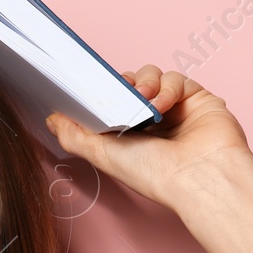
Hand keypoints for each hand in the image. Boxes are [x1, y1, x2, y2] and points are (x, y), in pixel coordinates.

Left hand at [45, 66, 252, 209]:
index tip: (90, 86)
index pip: (110, 102)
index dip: (101, 92)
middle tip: (119, 93)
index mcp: (128, 136)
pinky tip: (163, 104)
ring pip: (152, 77)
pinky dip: (167, 87)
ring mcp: (175, 109)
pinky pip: (177, 78)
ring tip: (144, 101)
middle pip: (131, 85)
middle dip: (122, 85)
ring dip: (145, 83)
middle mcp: (151, 122)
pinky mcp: (197, 98)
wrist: (200, 176)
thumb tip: (51, 120)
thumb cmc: (154, 173)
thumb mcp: (103, 155)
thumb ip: (74, 136)